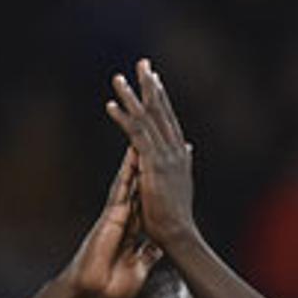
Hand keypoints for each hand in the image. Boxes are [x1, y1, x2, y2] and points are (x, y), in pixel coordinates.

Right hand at [62, 148, 162, 297]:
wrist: (92, 294)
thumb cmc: (111, 288)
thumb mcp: (138, 269)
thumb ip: (146, 256)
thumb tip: (158, 249)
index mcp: (132, 232)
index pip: (147, 205)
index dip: (157, 188)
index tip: (168, 172)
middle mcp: (124, 219)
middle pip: (139, 187)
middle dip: (146, 168)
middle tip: (155, 144)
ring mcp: (116, 215)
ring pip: (129, 182)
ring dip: (136, 160)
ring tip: (144, 137)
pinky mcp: (110, 215)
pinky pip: (120, 188)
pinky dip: (127, 171)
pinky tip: (133, 154)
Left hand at [106, 58, 196, 247]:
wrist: (178, 235)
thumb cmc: (176, 218)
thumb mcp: (180, 182)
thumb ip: (181, 161)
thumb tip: (187, 146)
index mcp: (180, 155)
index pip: (170, 120)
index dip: (162, 98)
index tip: (155, 79)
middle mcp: (176, 150)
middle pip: (161, 111)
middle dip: (151, 86)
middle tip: (142, 63)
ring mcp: (165, 156)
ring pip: (147, 118)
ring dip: (132, 96)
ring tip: (118, 78)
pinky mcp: (152, 164)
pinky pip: (135, 134)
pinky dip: (123, 118)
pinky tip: (111, 105)